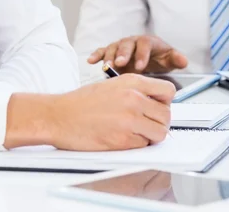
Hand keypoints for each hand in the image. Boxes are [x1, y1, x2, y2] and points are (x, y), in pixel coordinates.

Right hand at [5, 74, 174, 150]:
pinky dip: (136, 145)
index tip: (158, 107)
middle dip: (158, 122)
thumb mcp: (112, 85)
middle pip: (166, 115)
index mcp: (132, 82)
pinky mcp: (123, 140)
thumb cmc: (82, 102)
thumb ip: (135, 91)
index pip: (168, 91)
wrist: (60, 116)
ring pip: (159, 133)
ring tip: (134, 132)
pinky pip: (143, 145)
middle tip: (146, 124)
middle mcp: (134, 98)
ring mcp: (130, 119)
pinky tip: (121, 138)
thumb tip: (154, 102)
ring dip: (150, 136)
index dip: (165, 102)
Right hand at [88, 35, 187, 73]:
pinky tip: (91, 61)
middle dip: (123, 53)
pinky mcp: (111, 52)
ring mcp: (120, 46)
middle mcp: (132, 41)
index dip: (142, 54)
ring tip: (106, 66)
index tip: (141, 66)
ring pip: (113, 47)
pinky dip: (96, 54)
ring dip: (109, 56)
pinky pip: (102, 51)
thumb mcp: (168, 59)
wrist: (148, 55)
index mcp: (147, 42)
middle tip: (120, 63)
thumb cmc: (158, 58)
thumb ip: (175, 59)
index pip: (144, 44)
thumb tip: (184, 60)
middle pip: (126, 44)